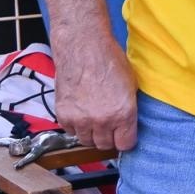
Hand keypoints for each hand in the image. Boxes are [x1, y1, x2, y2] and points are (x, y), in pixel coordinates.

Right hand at [53, 36, 137, 150]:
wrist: (84, 48)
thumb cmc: (109, 61)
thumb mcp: (131, 86)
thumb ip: (129, 110)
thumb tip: (128, 126)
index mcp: (123, 113)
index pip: (125, 144)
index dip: (125, 139)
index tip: (124, 135)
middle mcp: (102, 120)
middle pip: (104, 145)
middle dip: (108, 138)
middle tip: (109, 127)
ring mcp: (81, 119)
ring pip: (86, 141)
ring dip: (91, 133)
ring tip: (95, 118)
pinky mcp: (63, 116)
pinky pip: (71, 131)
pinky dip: (76, 126)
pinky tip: (81, 112)